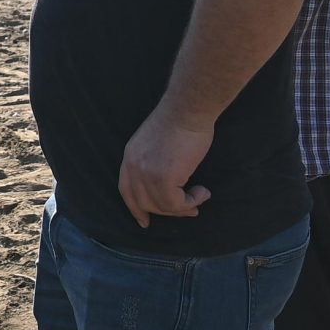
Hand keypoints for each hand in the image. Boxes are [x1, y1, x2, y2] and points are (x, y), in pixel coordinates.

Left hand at [118, 107, 214, 227]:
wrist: (188, 109)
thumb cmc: (181, 120)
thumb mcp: (156, 142)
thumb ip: (154, 161)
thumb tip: (170, 184)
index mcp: (130, 156)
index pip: (126, 190)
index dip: (135, 207)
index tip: (144, 221)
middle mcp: (134, 166)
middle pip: (144, 202)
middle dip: (167, 211)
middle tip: (189, 210)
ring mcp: (147, 173)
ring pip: (162, 206)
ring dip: (183, 207)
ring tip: (199, 198)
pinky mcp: (163, 178)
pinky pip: (176, 203)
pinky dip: (192, 202)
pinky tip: (203, 192)